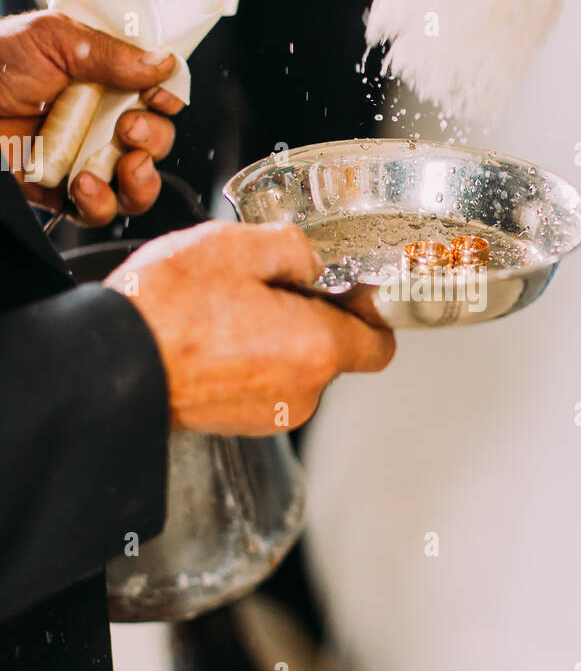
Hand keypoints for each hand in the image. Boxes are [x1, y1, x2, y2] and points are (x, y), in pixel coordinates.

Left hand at [0, 10, 181, 224]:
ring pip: (139, 181)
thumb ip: (110, 52)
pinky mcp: (64, 192)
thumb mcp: (54, 37)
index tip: (161, 98)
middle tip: (129, 128)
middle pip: (156, 139)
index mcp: (105, 79)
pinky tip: (83, 185)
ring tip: (125, 165)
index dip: (167, 98)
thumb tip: (164, 63)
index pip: (156, 93)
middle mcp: (100, 120)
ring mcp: (84, 158)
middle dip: (154, 138)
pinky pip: (100, 210)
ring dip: (142, 178)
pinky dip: (100, 203)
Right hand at [104, 222, 395, 434]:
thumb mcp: (237, 246)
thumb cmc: (169, 308)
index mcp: (317, 347)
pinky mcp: (238, 423)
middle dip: (310, 317)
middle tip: (265, 286)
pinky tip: (213, 336)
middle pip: (333, 351)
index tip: (346, 291)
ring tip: (228, 310)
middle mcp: (303, 392)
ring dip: (276, 339)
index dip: (368, 313)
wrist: (112, 365)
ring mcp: (270, 415)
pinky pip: (263, 385)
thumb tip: (312, 263)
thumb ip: (295, 249)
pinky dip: (249, 362)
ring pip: (295, 367)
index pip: (379, 344)